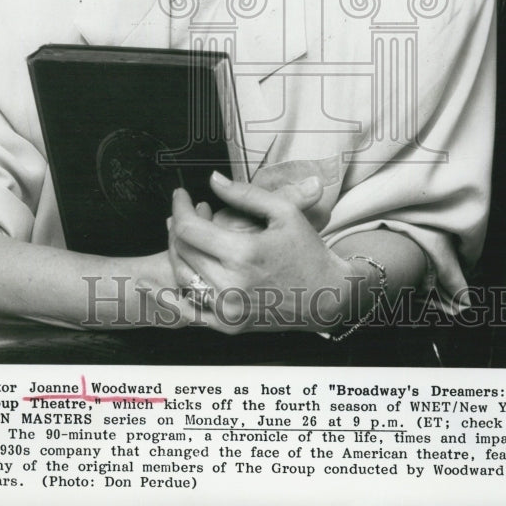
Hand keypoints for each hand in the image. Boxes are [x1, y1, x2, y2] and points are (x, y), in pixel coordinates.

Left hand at [168, 172, 350, 333]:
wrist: (328, 297)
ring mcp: (228, 310)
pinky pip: (189, 308)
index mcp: (244, 253)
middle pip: (182, 250)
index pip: (189, 228)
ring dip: (178, 252)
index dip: (180, 206)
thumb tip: (213, 179)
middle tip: (190, 212)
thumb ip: (245, 194)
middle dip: (177, 225)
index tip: (181, 195)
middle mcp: (231, 285)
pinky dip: (177, 289)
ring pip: (181, 277)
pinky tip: (179, 272)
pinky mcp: (228, 326)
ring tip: (189, 235)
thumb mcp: (284, 212)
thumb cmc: (308, 252)